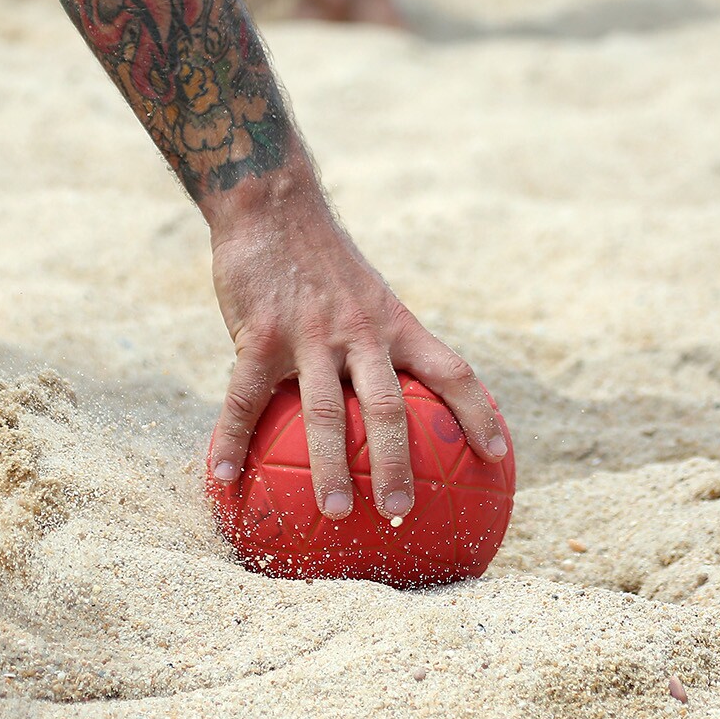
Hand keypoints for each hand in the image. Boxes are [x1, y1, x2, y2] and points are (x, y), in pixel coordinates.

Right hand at [205, 181, 507, 520]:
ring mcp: (309, 335)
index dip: (476, 415)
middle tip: (404, 511)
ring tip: (334, 514)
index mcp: (393, 324)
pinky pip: (245, 399)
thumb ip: (378, 342)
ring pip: (323, 412)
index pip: (450, 372)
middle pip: (387, 408)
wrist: (272, 205)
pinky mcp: (259, 335)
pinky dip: (233, 440)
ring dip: (329, 468)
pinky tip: (223, 477)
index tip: (496, 458)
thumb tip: (392, 401)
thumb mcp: (367, 294)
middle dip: (398, 464)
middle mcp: (360, 333)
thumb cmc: (321, 259)